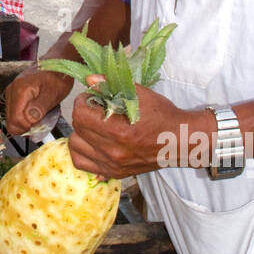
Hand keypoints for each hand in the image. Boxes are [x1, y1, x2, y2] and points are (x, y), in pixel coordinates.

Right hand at [5, 68, 71, 135]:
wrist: (57, 64)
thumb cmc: (57, 77)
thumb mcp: (53, 94)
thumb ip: (40, 108)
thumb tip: (30, 121)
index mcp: (19, 91)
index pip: (15, 120)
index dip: (28, 127)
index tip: (41, 124)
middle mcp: (11, 91)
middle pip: (11, 121)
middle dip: (26, 126)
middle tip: (41, 122)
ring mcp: (11, 93)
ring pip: (13, 119)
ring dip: (26, 122)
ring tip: (41, 115)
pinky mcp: (14, 95)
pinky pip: (16, 113)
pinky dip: (25, 116)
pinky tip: (37, 111)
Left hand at [67, 79, 200, 178]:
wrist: (179, 141)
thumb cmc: (162, 115)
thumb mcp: (140, 94)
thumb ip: (112, 85)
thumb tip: (89, 80)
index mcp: (119, 131)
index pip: (80, 115)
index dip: (82, 102)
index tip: (91, 98)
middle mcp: (113, 152)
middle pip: (77, 130)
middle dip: (81, 115)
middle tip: (93, 110)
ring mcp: (112, 165)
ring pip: (75, 148)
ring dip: (80, 133)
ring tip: (92, 126)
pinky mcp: (113, 173)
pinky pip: (82, 164)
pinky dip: (82, 151)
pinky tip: (92, 142)